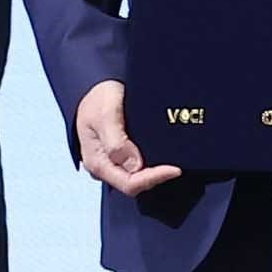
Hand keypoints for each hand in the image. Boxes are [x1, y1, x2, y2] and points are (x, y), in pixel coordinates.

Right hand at [73, 79, 183, 196]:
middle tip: (178, 166)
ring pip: (138, 177)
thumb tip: (134, 166)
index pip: (129, 183)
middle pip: (135, 184)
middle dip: (157, 177)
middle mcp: (105, 166)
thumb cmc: (97, 98)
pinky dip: (152, 163)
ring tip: (174, 161)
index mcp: (98, 162)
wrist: (94, 87)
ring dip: (156, 171)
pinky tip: (164, 155)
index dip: (153, 179)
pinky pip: (138, 165)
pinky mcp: (120, 154)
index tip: (175, 169)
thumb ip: (116, 141)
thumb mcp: (105, 114)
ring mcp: (112, 161)